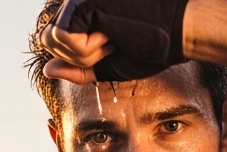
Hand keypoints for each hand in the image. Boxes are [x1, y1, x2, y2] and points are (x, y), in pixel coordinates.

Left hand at [40, 0, 189, 82]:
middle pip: (49, 41)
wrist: (180, 30)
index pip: (55, 39)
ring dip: (85, 52)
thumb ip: (77, 68)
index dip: (79, 55)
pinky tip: (111, 35)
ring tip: (114, 37)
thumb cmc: (151, 46)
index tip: (113, 44)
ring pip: (54, 41)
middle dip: (80, 55)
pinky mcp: (82, 2)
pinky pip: (64, 39)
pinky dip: (86, 49)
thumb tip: (46, 70)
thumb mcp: (108, 63)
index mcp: (83, 8)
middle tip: (114, 42)